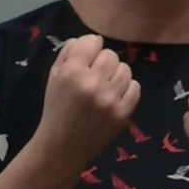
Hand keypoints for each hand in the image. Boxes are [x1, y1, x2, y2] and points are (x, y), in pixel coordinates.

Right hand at [30, 33, 140, 175]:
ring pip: (125, 69)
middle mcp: (92, 83)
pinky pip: (135, 87)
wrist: (62, 149)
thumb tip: (91, 39)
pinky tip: (113, 99)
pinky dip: (125, 91)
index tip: (84, 62)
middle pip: (110, 55)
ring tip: (104, 89)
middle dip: (102, 65)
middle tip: (93, 79)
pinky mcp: (122, 113)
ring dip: (115, 77)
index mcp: (70, 73)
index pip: (92, 41)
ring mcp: (109, 99)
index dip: (88, 50)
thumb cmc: (56, 111)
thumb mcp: (53, 79)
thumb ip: (69, 54)